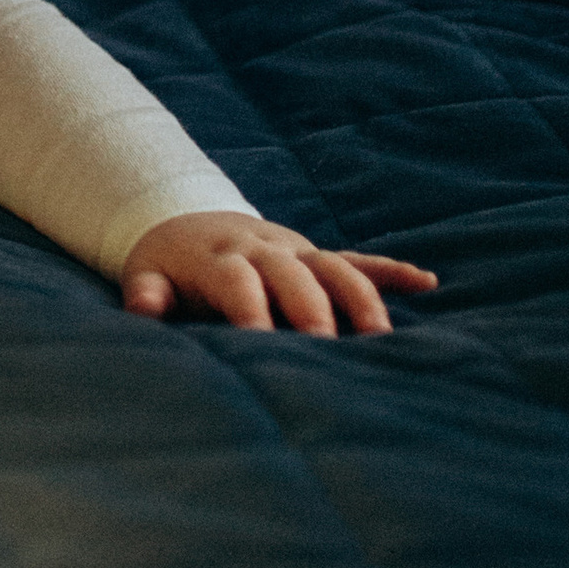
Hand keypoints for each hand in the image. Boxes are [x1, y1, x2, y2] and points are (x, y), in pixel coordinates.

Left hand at [121, 212, 436, 335]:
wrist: (183, 218)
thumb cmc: (167, 264)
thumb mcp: (146, 275)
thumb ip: (147, 293)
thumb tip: (143, 309)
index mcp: (220, 258)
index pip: (238, 281)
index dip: (250, 310)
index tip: (260, 344)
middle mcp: (263, 249)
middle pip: (293, 273)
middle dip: (310, 309)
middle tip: (326, 349)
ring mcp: (295, 250)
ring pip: (334, 266)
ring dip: (359, 297)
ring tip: (380, 337)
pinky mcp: (315, 254)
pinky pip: (357, 260)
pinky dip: (389, 270)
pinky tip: (425, 283)